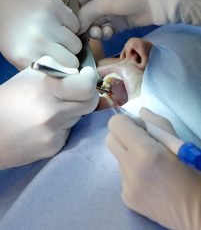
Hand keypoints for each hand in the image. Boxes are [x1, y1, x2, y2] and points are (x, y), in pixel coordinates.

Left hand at [0, 0, 80, 69]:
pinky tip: (59, 24)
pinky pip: (76, 25)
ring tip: (58, 37)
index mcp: (26, 56)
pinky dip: (71, 26)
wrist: (4, 4)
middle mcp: (37, 39)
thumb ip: (41, 68)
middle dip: (68, 57)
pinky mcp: (54, 6)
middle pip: (72, 60)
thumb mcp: (20, 58)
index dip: (63, 69)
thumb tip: (68, 74)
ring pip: (76, 43)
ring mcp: (46, 21)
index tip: (61, 65)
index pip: (61, 72)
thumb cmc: (14, 35)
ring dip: (70, 42)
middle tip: (60, 50)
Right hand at [0, 65, 98, 167]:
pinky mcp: (53, 147)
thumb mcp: (29, 75)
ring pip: (79, 117)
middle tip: (76, 92)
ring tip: (52, 109)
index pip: (86, 87)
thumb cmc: (8, 100)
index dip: (90, 80)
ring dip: (72, 110)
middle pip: (90, 103)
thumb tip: (79, 73)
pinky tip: (45, 125)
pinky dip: (62, 126)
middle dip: (86, 95)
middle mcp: (51, 112)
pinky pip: (68, 132)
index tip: (86, 77)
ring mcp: (53, 132)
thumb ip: (57, 70)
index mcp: (45, 89)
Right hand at [78, 0, 195, 38]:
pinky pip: (107, 30)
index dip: (74, 14)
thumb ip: (87, 14)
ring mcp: (111, 12)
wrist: (157, 0)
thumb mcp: (105, 1)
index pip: (78, 1)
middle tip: (89, 32)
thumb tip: (75, 28)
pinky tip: (110, 32)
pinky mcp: (120, 23)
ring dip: (96, 31)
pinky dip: (106, 33)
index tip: (70, 27)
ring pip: (96, 25)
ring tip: (101, 33)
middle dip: (86, 25)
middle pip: (86, 15)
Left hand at [107, 108, 200, 229]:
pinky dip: (133, 173)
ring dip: (129, 155)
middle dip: (123, 135)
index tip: (141, 128)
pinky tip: (150, 179)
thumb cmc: (192, 171)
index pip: (116, 124)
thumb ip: (156, 123)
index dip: (127, 122)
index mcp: (144, 152)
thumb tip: (140, 112)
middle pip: (110, 139)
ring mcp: (126, 186)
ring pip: (118, 158)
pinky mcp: (126, 199)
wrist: (196, 212)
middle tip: (142, 141)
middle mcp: (130, 169)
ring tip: (150, 164)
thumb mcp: (178, 142)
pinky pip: (123, 176)